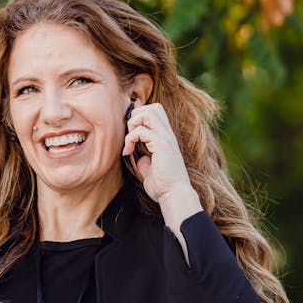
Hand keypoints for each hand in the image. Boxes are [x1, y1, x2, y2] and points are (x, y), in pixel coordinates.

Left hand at [123, 102, 201, 244]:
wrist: (174, 195)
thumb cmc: (164, 186)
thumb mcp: (152, 171)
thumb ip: (147, 161)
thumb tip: (141, 159)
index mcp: (166, 138)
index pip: (155, 113)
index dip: (140, 118)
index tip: (131, 136)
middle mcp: (167, 135)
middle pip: (153, 107)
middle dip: (136, 116)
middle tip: (130, 135)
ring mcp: (165, 138)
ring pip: (148, 112)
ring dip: (133, 124)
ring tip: (129, 141)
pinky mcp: (161, 145)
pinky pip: (141, 131)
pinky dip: (130, 139)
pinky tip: (128, 152)